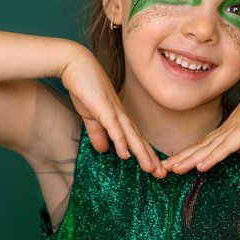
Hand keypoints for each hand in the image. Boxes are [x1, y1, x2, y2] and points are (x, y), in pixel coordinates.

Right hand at [60, 49, 165, 177]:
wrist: (75, 64)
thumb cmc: (84, 88)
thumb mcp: (91, 116)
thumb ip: (98, 133)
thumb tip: (105, 150)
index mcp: (119, 117)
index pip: (136, 139)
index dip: (146, 154)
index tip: (156, 169)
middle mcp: (121, 115)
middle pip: (139, 139)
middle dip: (151, 158)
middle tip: (163, 174)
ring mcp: (113, 111)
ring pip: (131, 136)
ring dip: (141, 153)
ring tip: (152, 169)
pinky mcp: (102, 108)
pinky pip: (113, 127)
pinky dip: (120, 141)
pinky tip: (126, 154)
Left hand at [161, 73, 239, 173]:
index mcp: (228, 129)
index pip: (204, 144)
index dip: (188, 154)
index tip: (174, 162)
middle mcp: (226, 130)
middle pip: (199, 147)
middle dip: (180, 158)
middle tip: (162, 168)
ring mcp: (233, 131)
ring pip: (206, 150)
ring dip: (188, 160)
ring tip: (171, 169)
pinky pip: (223, 149)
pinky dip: (210, 159)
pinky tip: (199, 166)